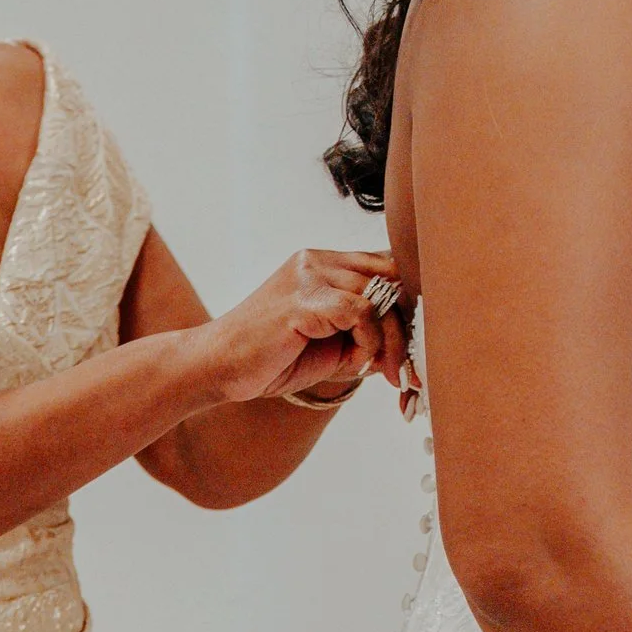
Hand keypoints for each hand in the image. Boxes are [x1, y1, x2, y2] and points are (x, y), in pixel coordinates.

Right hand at [195, 249, 399, 409]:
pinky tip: (360, 361)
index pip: (386, 266)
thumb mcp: (331, 348)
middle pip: (391, 277)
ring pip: (379, 294)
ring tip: (383, 371)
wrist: (218, 367)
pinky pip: (359, 311)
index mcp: (323, 264)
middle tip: (406, 367)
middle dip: (406, 325)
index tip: (412, 345)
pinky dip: (370, 340)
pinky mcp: (302, 298)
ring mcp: (308, 275)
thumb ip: (366, 338)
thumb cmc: (270, 360)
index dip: (407, 303)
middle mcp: (317, 260)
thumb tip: (406, 347)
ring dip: (391, 339)